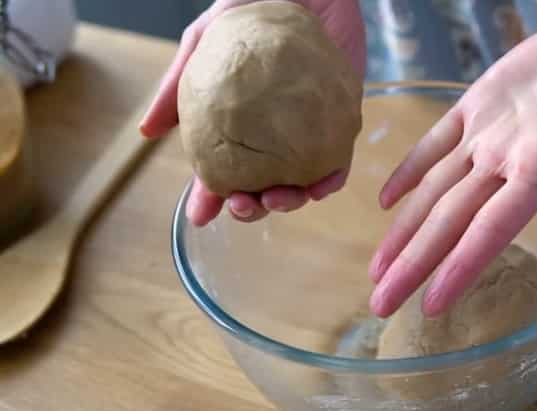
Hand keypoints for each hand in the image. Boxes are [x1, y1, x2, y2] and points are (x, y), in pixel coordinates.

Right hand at [140, 0, 365, 225]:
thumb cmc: (257, 4)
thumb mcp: (208, 38)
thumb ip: (180, 82)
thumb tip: (148, 131)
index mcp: (238, 120)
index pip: (221, 166)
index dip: (209, 194)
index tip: (199, 216)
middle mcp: (273, 132)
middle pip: (259, 185)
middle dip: (249, 208)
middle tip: (241, 207)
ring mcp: (307, 131)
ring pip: (299, 184)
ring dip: (288, 202)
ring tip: (278, 198)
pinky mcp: (342, 121)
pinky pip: (338, 162)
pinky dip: (329, 181)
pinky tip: (318, 187)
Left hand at [368, 8, 536, 317]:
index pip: (492, 230)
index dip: (460, 267)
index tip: (430, 305)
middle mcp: (507, 161)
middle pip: (450, 221)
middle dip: (414, 263)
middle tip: (380, 303)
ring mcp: (489, 135)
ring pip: (435, 189)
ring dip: (404, 228)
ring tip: (377, 267)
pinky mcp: (479, 103)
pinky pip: (435, 141)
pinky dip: (409, 168)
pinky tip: (385, 198)